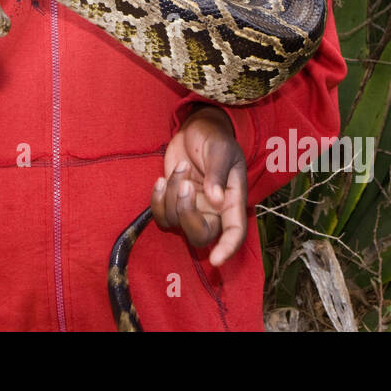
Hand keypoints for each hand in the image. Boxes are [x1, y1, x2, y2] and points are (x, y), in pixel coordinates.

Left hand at [150, 104, 246, 266]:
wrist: (196, 129)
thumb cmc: (215, 139)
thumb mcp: (221, 150)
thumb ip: (217, 173)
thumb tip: (215, 199)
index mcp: (232, 201)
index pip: (234, 232)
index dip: (227, 249)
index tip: (215, 260)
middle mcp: (212, 211)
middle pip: (200, 236)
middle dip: (187, 215)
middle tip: (185, 184)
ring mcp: (191, 208)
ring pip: (176, 222)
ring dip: (171, 195)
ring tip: (181, 167)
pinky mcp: (172, 201)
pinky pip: (159, 215)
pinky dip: (156, 198)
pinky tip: (161, 178)